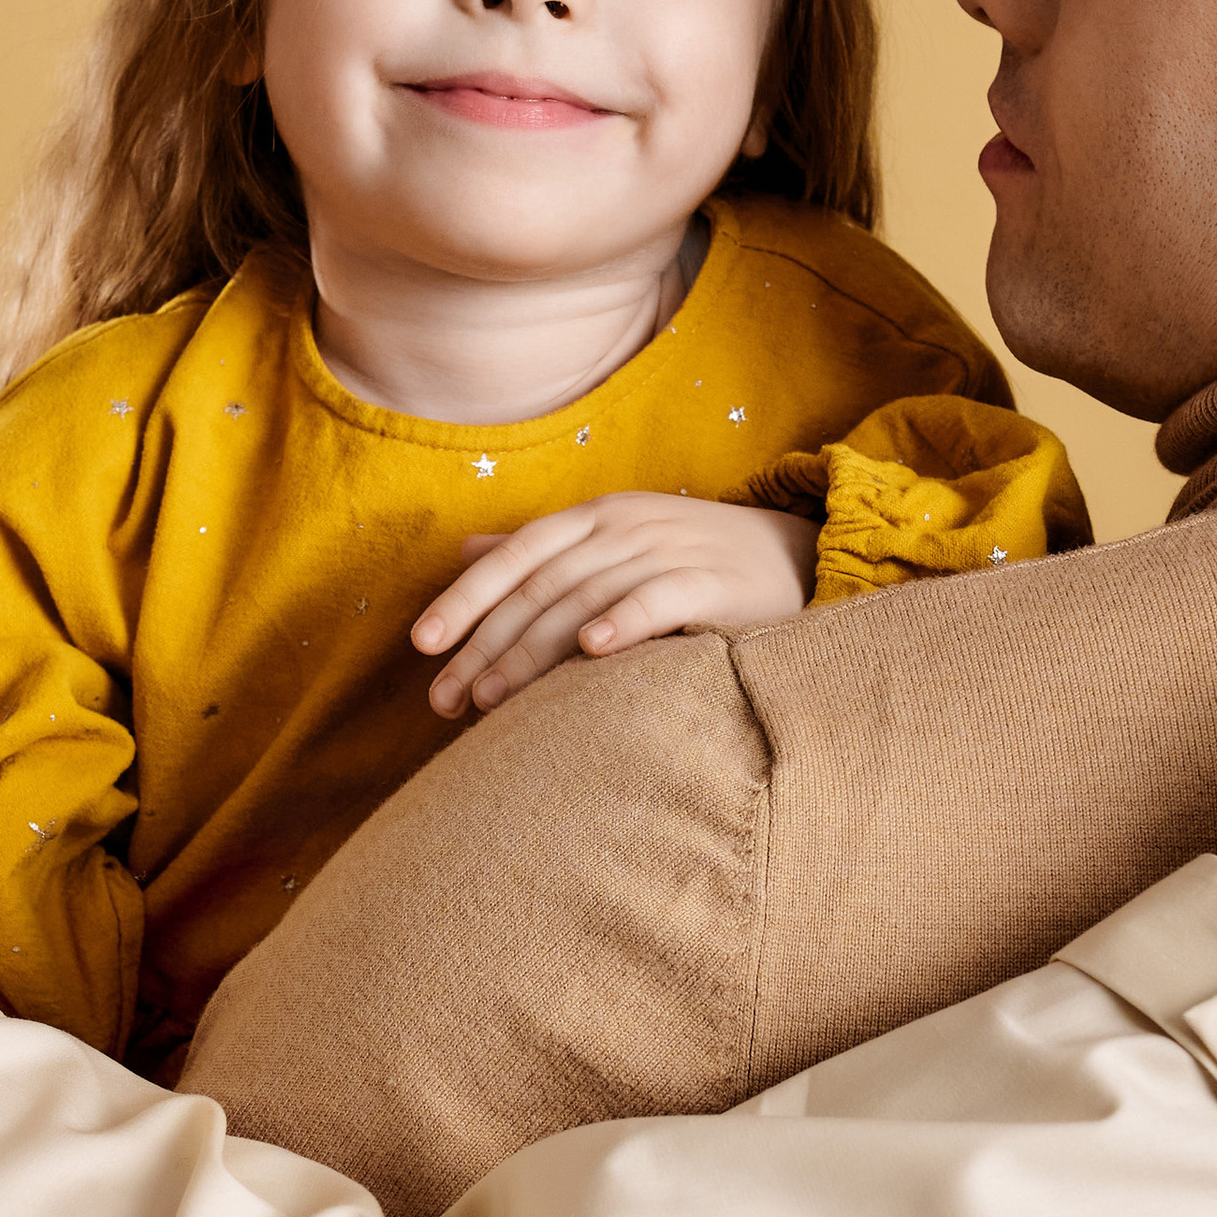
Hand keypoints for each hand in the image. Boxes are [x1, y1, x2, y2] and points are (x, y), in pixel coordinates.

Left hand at [414, 495, 821, 716]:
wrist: (795, 555)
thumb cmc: (690, 560)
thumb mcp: (613, 541)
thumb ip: (542, 552)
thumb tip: (464, 553)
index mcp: (594, 516)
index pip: (516, 555)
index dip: (465, 598)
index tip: (422, 645)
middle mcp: (623, 526)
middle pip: (538, 586)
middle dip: (485, 645)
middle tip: (444, 700)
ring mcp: (667, 549)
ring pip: (582, 598)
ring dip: (531, 652)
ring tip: (491, 700)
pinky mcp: (711, 581)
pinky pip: (658, 598)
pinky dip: (622, 621)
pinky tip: (591, 652)